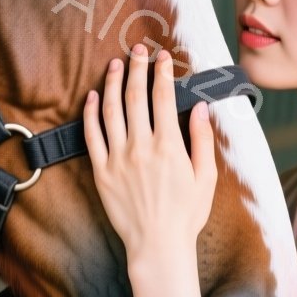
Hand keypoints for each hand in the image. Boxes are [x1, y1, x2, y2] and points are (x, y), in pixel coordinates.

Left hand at [83, 44, 216, 257]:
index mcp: (169, 146)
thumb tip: (200, 108)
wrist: (158, 246)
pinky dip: (91, 113)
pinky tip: (93, 97)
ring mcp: (118, 158)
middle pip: (135, 97)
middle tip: (138, 50)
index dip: (163, 73)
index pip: (163, 98)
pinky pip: (92, 136)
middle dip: (137, 69)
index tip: (163, 58)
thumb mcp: (205, 177)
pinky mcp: (102, 172)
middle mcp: (141, 147)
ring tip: (115, 64)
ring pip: (112, 111)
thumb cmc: (186, 214)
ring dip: (113, 83)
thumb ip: (202, 139)